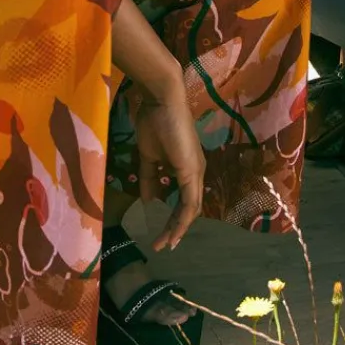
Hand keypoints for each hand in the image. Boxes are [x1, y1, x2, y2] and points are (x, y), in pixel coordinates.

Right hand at [133, 82, 205, 252]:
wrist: (161, 100)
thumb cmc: (154, 121)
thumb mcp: (148, 155)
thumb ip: (150, 178)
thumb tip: (149, 200)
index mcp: (187, 168)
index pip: (183, 200)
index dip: (172, 218)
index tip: (160, 233)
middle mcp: (196, 172)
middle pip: (189, 209)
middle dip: (175, 228)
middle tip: (162, 245)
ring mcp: (196, 172)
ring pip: (191, 209)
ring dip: (177, 228)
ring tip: (164, 244)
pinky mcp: (192, 170)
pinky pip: (189, 201)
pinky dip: (181, 219)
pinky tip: (172, 232)